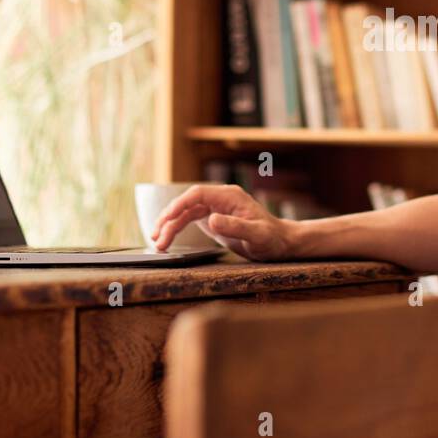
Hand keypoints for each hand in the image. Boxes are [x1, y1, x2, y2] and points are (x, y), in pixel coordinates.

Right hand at [150, 183, 294, 260]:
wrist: (280, 243)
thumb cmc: (272, 238)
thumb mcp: (257, 235)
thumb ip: (235, 226)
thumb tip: (211, 220)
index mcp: (230, 196)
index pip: (198, 194)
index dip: (179, 204)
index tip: (166, 218)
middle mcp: (220, 199)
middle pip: (187, 203)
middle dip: (169, 218)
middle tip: (157, 237)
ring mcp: (215, 207)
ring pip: (185, 213)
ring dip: (169, 226)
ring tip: (157, 243)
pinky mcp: (213, 218)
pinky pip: (189, 220)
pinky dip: (177, 228)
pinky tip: (167, 238)